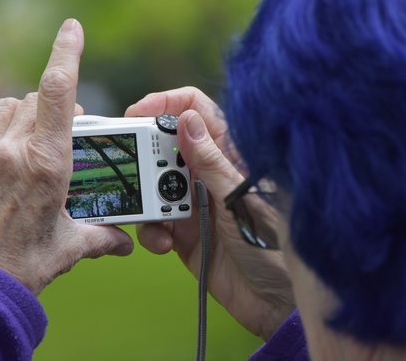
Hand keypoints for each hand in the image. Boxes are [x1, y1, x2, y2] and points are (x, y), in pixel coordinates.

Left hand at [0, 19, 132, 294]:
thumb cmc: (19, 267)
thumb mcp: (66, 247)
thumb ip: (101, 237)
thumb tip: (124, 242)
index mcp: (46, 164)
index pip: (58, 91)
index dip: (66, 51)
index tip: (72, 27)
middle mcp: (11, 151)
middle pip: (35, 98)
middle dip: (56, 104)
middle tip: (70, 132)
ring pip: (7, 109)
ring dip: (26, 114)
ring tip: (38, 142)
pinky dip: (3, 139)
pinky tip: (10, 169)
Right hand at [126, 87, 293, 340]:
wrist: (274, 302)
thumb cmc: (273, 246)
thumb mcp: (239, 200)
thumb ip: (211, 162)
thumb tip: (187, 120)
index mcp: (227, 156)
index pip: (197, 111)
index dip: (167, 104)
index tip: (138, 113)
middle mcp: (206, 174)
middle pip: (165, 146)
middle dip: (145, 156)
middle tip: (131, 168)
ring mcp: (192, 202)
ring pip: (153, 185)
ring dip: (146, 199)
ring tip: (157, 216)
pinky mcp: (181, 232)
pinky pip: (153, 222)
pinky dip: (151, 231)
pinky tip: (163, 242)